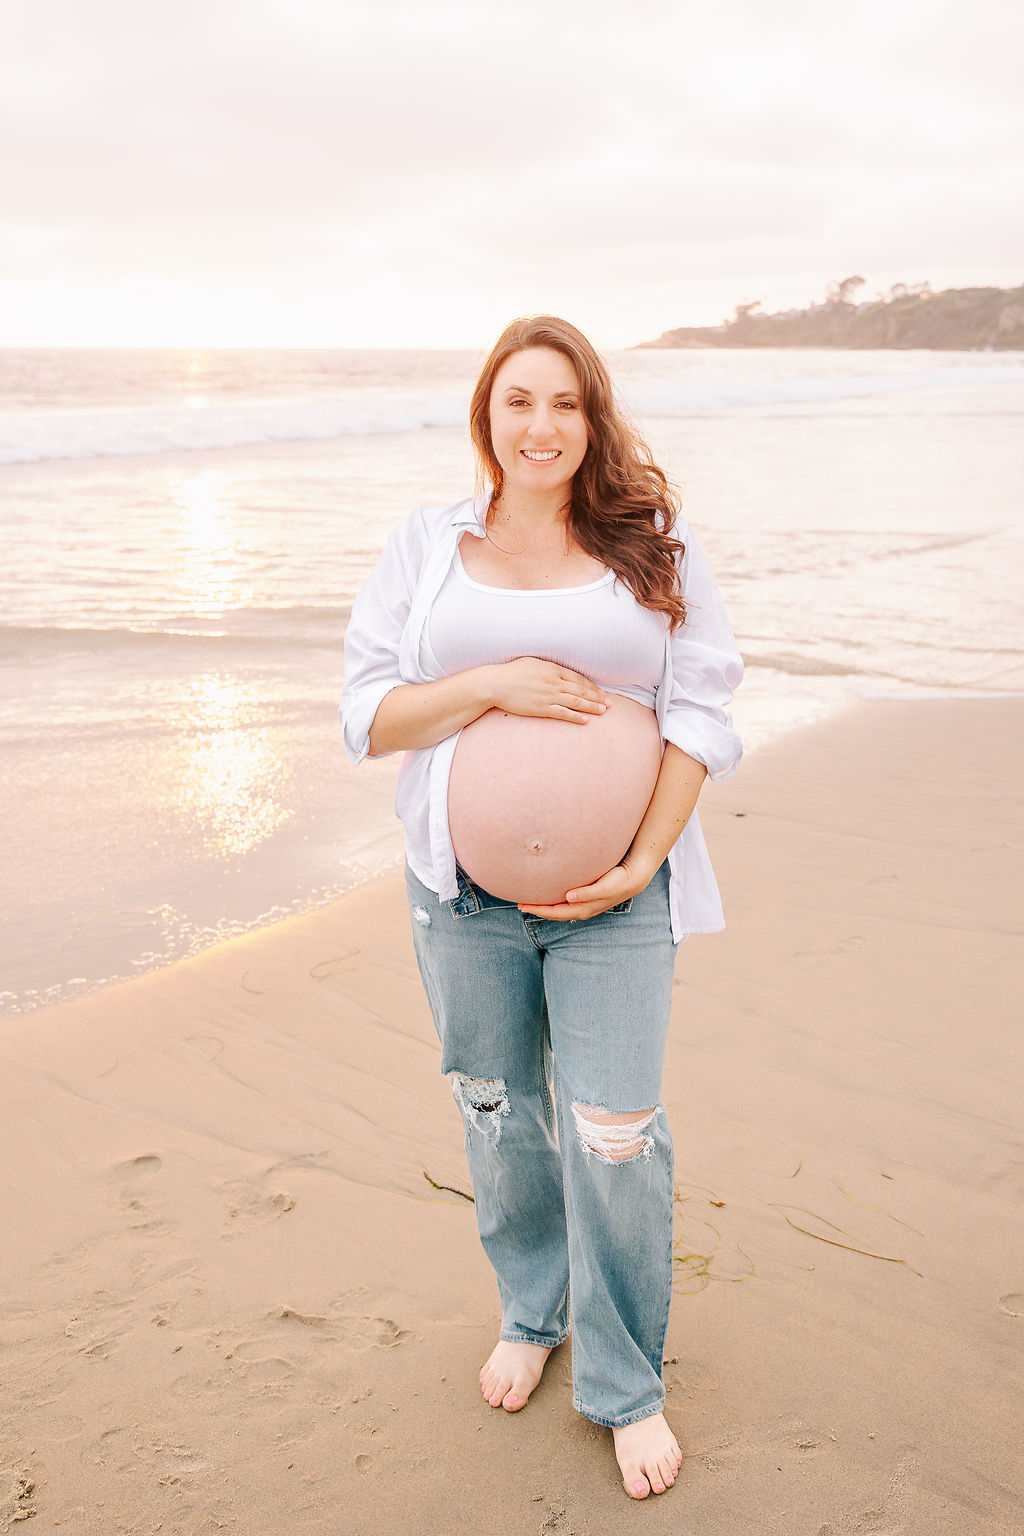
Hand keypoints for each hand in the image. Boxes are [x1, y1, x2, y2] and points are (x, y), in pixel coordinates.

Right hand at [485, 657, 609, 723]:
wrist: (496, 683)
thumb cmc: (512, 672)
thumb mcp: (533, 662)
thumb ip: (548, 667)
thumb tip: (557, 670)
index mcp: (553, 669)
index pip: (578, 678)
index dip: (592, 686)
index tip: (601, 692)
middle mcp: (554, 682)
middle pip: (581, 690)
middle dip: (597, 697)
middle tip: (610, 704)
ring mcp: (549, 695)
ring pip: (576, 702)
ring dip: (592, 707)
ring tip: (604, 711)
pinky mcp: (542, 708)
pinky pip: (563, 713)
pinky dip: (576, 717)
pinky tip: (586, 720)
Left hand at [517, 856, 653, 921]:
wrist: (633, 878)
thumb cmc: (619, 881)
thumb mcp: (605, 887)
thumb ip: (587, 893)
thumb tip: (568, 897)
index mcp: (583, 908)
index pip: (555, 912)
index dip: (538, 909)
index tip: (523, 905)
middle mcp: (582, 909)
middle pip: (554, 913)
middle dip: (537, 909)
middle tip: (520, 903)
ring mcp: (584, 905)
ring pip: (559, 909)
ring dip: (544, 906)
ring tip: (530, 900)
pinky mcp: (586, 898)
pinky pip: (564, 903)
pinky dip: (553, 900)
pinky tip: (549, 894)